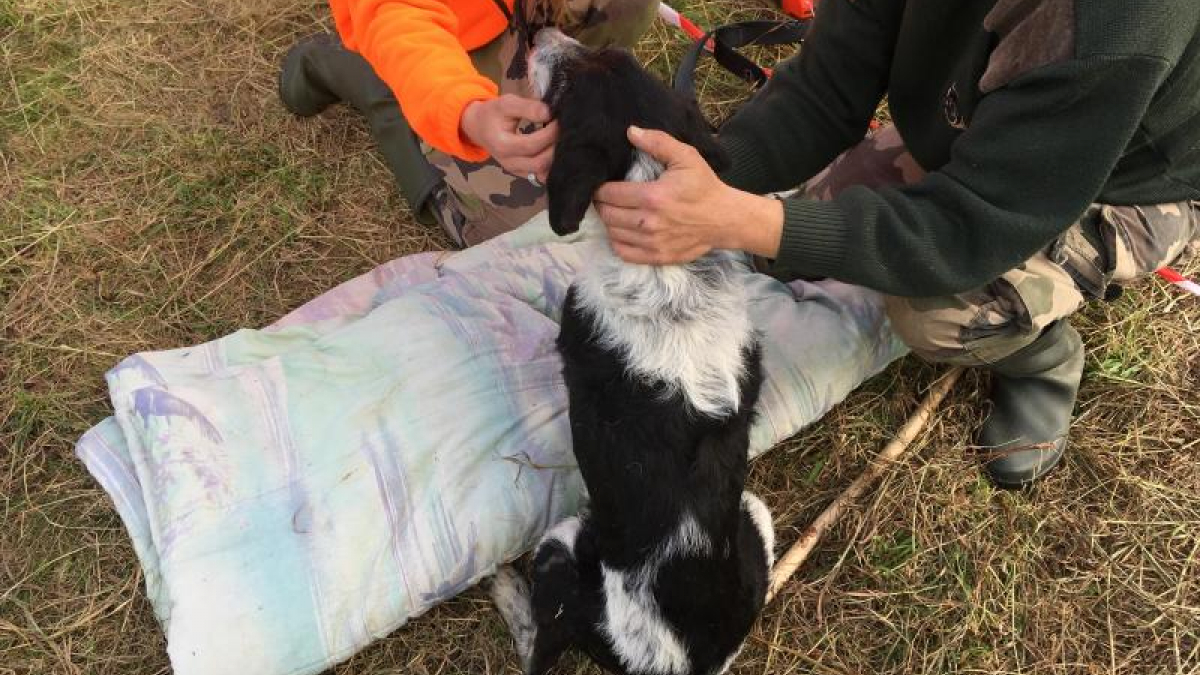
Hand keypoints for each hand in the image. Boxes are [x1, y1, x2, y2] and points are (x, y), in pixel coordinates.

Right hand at [460, 94, 557, 180]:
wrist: (479, 128)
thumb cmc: (493, 114)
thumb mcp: (506, 103)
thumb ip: (527, 107)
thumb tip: (549, 112)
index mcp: (502, 146)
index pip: (531, 145)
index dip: (549, 134)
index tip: (558, 121)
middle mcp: (509, 163)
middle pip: (539, 162)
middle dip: (554, 147)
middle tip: (563, 131)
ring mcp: (516, 171)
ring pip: (542, 171)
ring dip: (555, 157)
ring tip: (560, 139)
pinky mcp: (523, 173)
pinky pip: (541, 174)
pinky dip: (551, 163)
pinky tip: (554, 148)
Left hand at [594, 126, 783, 264]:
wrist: (725, 218)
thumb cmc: (704, 186)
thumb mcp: (686, 157)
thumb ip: (658, 142)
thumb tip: (630, 131)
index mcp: (653, 197)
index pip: (609, 194)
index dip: (600, 189)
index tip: (601, 185)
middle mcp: (649, 222)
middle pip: (608, 215)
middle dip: (602, 205)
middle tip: (606, 198)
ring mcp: (653, 242)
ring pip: (613, 233)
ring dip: (609, 223)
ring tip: (614, 212)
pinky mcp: (658, 256)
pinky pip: (624, 253)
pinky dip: (617, 242)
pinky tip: (623, 231)